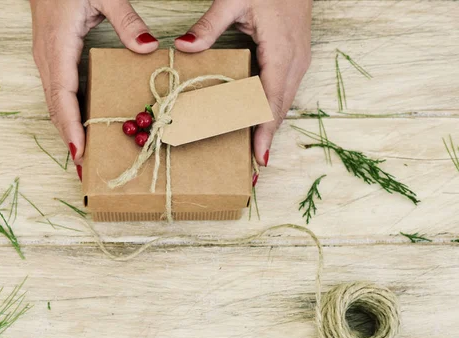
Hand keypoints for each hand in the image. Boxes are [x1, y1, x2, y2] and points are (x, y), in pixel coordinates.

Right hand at [29, 0, 158, 178]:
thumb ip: (126, 20)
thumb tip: (146, 47)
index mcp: (58, 47)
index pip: (63, 96)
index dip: (71, 126)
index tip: (80, 152)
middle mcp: (48, 59)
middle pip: (56, 109)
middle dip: (69, 141)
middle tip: (86, 171)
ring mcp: (47, 60)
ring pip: (56, 105)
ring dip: (68, 132)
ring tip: (85, 158)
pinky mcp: (52, 59)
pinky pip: (58, 94)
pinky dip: (68, 116)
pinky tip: (81, 128)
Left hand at [174, 0, 311, 166]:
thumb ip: (209, 25)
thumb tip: (184, 47)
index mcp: (282, 52)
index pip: (271, 101)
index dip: (264, 131)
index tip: (257, 157)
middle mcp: (295, 62)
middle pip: (279, 109)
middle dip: (267, 138)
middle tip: (251, 167)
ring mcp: (298, 61)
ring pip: (283, 103)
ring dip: (269, 127)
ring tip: (254, 152)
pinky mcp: (295, 58)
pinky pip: (283, 92)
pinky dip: (271, 111)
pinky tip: (258, 122)